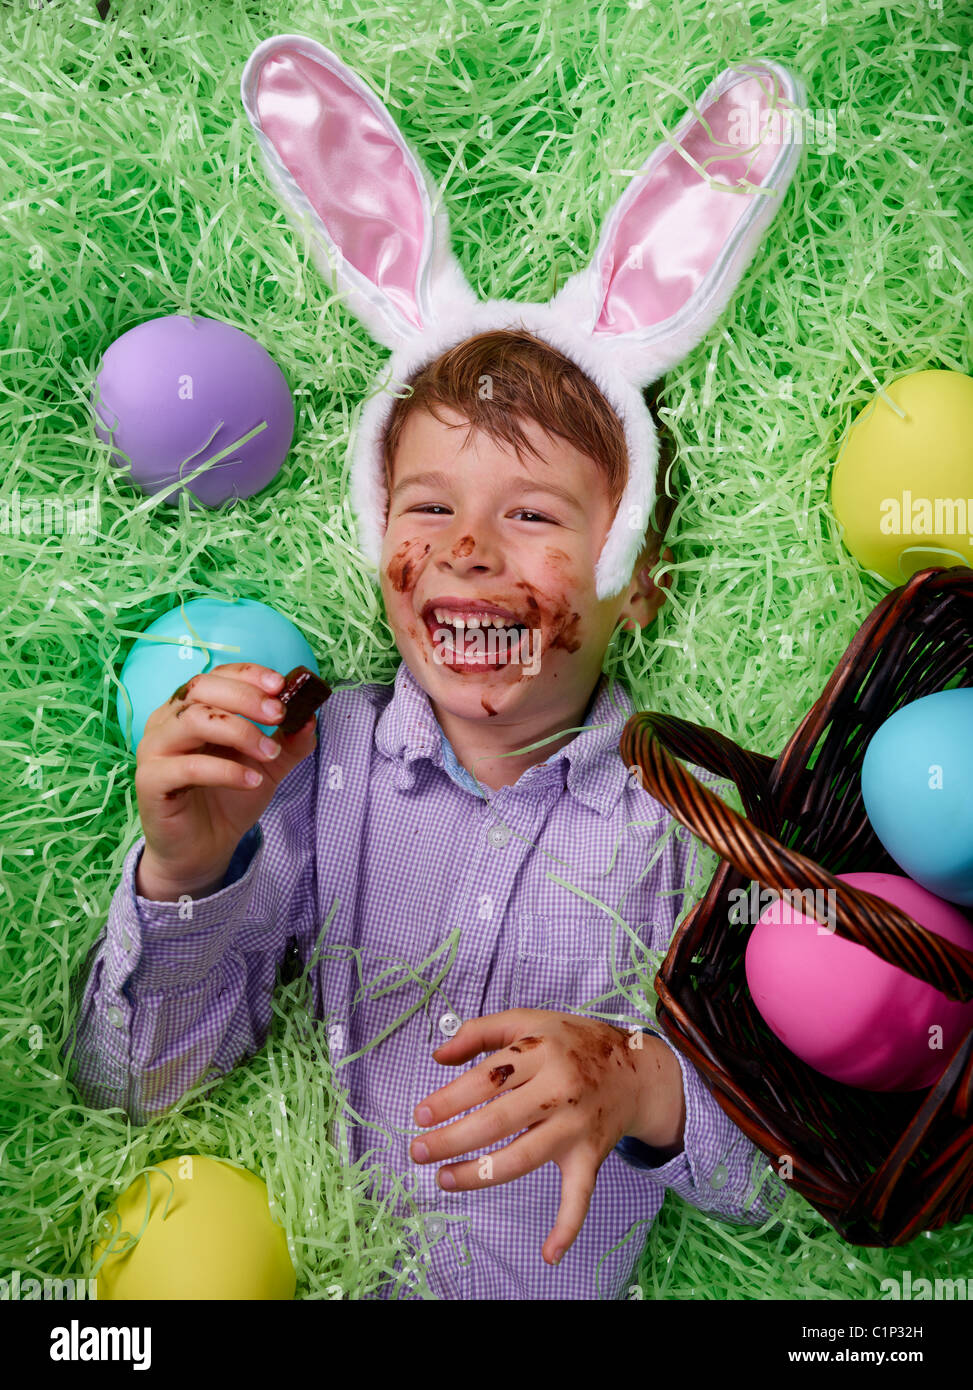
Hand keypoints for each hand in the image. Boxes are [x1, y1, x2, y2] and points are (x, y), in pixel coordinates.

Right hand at [134, 662, 317, 888]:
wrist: (203, 848)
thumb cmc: (229, 798)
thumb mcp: (269, 766)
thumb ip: (289, 742)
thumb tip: (311, 717)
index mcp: (191, 707)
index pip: (217, 675)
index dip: (248, 675)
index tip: (280, 685)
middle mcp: (167, 720)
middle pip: (202, 689)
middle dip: (246, 698)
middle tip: (279, 715)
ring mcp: (154, 749)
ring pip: (193, 721)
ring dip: (240, 732)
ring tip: (270, 754)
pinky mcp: (151, 781)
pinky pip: (189, 766)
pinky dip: (226, 770)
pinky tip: (251, 781)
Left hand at [410, 1009, 684, 1265]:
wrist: (635, 1072)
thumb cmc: (573, 1044)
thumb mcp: (528, 1021)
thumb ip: (480, 1031)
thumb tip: (438, 1055)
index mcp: (540, 1053)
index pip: (486, 1079)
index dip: (450, 1099)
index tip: (422, 1114)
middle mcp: (558, 1090)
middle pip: (499, 1120)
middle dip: (453, 1139)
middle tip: (419, 1150)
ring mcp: (575, 1126)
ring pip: (523, 1158)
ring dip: (480, 1175)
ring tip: (444, 1179)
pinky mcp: (590, 1155)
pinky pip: (579, 1195)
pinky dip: (567, 1226)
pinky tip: (549, 1253)